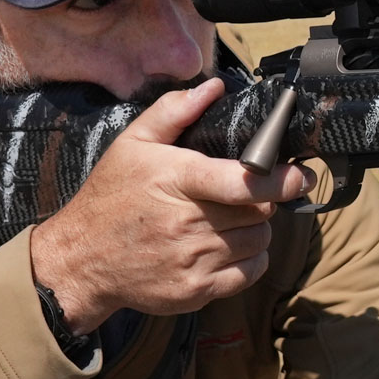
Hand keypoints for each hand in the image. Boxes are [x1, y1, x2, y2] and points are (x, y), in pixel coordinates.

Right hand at [30, 77, 314, 333]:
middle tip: (248, 194)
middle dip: (264, 200)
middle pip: (260, 211)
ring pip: (260, 241)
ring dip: (257, 228)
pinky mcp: (196, 290)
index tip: (299, 175)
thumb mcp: (131, 144)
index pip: (245, 182)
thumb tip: (213, 88)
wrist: (79, 260)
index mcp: (177, 181)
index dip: (281, 179)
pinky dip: (251, 259)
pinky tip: (229, 246)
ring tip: (233, 219)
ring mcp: (193, 260)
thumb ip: (173, 112)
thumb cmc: (110, 197)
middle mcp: (188, 223)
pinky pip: (250, 273)